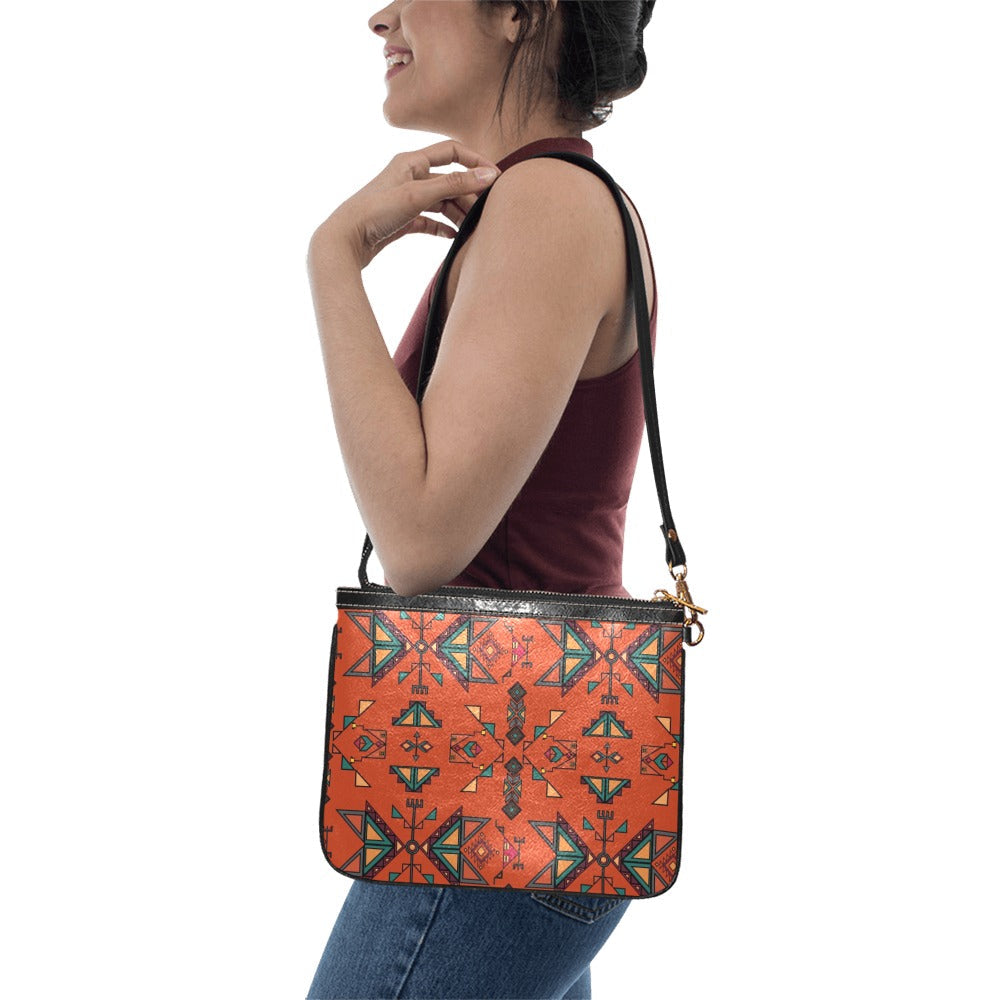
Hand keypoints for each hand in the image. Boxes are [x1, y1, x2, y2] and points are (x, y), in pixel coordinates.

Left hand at [308, 139, 500, 270]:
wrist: (345, 240)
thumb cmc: (375, 212)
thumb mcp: (418, 195)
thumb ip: (455, 184)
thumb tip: (489, 174)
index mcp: (411, 162)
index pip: (452, 151)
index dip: (475, 161)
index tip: (495, 178)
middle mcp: (409, 176)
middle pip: (449, 180)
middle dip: (469, 194)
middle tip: (488, 210)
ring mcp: (406, 199)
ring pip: (441, 202)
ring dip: (458, 213)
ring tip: (473, 227)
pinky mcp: (402, 220)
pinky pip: (430, 221)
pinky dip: (443, 228)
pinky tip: (454, 238)